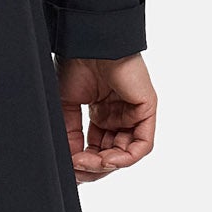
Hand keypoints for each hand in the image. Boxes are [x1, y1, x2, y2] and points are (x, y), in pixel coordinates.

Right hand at [56, 53, 156, 183]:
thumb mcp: (65, 107)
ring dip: (106, 164)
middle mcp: (119, 116)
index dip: (83, 163)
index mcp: (102, 114)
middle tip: (76, 167)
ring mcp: (134, 114)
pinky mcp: (146, 110)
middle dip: (94, 167)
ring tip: (88, 162)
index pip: (97, 149)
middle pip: (111, 155)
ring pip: (127, 154)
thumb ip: (69, 135)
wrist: (87, 44)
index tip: (68, 166)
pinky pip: (143, 145)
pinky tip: (106, 159)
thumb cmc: (75, 64)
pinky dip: (125, 158)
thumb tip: (69, 163)